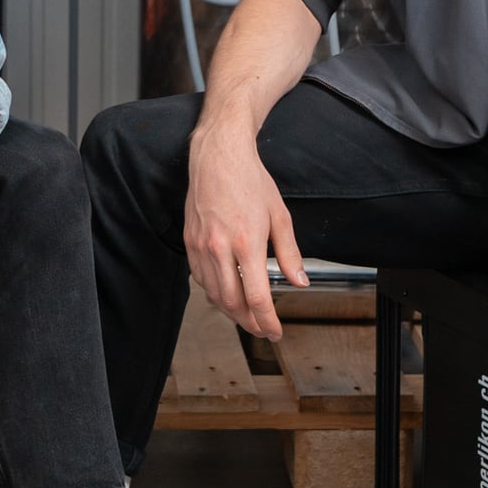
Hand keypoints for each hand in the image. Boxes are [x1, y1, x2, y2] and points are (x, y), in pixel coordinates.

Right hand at [184, 120, 307, 340]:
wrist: (218, 156)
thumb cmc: (250, 181)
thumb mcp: (279, 216)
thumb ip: (289, 253)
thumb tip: (299, 282)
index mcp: (246, 243)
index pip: (256, 298)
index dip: (267, 321)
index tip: (275, 331)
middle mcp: (220, 248)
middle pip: (233, 303)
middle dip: (249, 323)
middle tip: (263, 329)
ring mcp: (201, 246)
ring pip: (214, 295)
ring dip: (231, 312)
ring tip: (247, 316)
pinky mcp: (189, 242)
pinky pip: (200, 279)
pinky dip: (214, 292)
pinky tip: (226, 292)